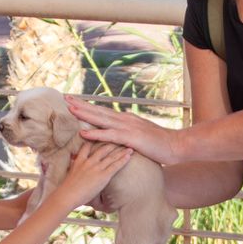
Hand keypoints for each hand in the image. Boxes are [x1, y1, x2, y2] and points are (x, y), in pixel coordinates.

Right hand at [57, 141, 132, 207]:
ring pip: (111, 156)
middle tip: (121, 137)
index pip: (88, 146)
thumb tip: (72, 163)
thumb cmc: (66, 188)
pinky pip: (115, 166)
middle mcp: (89, 161)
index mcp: (79, 160)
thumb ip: (73, 165)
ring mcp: (96, 168)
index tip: (103, 133)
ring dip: (121, 151)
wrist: (67, 195)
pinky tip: (129, 156)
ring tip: (129, 146)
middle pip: (102, 148)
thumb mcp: (69, 173)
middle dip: (112, 142)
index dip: (95, 139)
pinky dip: (123, 160)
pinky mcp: (103, 176)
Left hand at [66, 95, 185, 164]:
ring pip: (101, 119)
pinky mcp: (130, 138)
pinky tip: (83, 133)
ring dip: (84, 114)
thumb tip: (121, 135)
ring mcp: (127, 127)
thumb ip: (130, 134)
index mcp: (126, 119)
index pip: (103, 112)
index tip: (75, 102)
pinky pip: (109, 135)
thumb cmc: (160, 144)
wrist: (177, 145)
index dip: (88, 107)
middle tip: (65, 98)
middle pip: (98, 111)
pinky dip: (95, 134)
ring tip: (70, 109)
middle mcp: (125, 119)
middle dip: (81, 105)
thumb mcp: (142, 136)